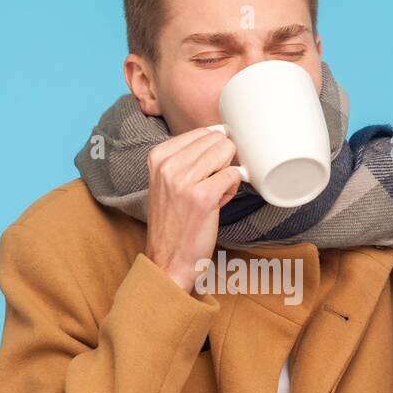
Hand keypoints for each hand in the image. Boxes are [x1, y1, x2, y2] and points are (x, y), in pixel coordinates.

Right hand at [144, 126, 242, 292]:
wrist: (168, 260)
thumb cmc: (174, 221)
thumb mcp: (169, 181)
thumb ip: (188, 158)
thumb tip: (222, 137)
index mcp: (159, 156)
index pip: (202, 133)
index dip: (213, 152)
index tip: (205, 173)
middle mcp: (168, 164)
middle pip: (217, 140)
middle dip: (222, 161)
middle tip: (211, 185)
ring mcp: (184, 180)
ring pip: (226, 153)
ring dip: (227, 175)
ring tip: (214, 194)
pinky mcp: (203, 197)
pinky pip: (233, 175)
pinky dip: (232, 189)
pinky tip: (219, 203)